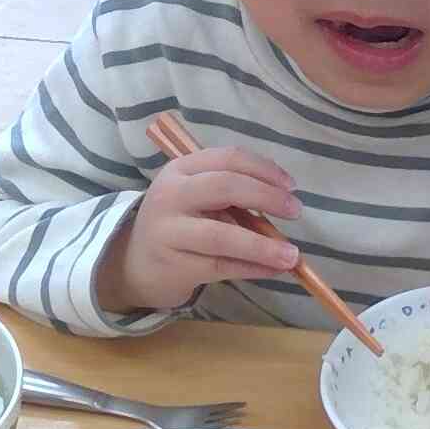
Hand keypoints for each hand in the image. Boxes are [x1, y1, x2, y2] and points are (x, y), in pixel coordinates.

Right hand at [91, 143, 302, 313]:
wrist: (134, 262)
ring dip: (263, 246)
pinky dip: (251, 268)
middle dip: (266, 197)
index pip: (227, 158)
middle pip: (225, 187)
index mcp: (180, 170)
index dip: (263, 169)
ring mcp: (169, 232)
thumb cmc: (178, 224)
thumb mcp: (196, 197)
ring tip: (292, 255)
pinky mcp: (174, 266)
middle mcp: (171, 196)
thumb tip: (283, 203)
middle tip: (295, 211)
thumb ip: (230, 194)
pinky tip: (272, 269)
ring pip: (222, 236)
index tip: (291, 185)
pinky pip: (221, 267)